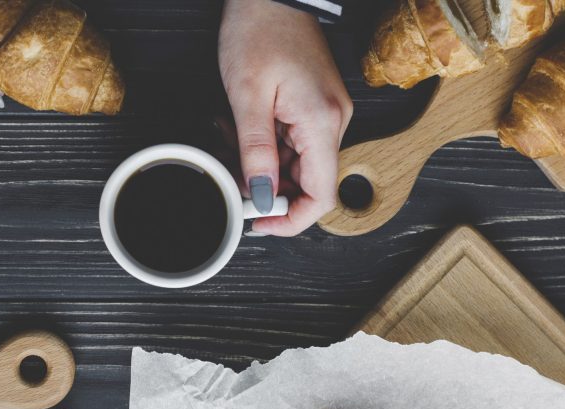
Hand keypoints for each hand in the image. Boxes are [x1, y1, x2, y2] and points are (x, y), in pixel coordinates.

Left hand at [218, 0, 351, 236]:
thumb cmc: (260, 31)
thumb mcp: (246, 97)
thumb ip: (255, 153)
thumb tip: (262, 197)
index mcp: (323, 123)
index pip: (321, 197)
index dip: (291, 220)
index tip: (259, 222)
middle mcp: (334, 122)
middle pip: (308, 183)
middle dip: (267, 186)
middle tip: (231, 170)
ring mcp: (327, 114)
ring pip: (297, 164)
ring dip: (262, 163)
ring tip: (232, 133)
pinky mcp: (315, 107)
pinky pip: (293, 142)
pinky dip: (266, 144)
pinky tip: (243, 125)